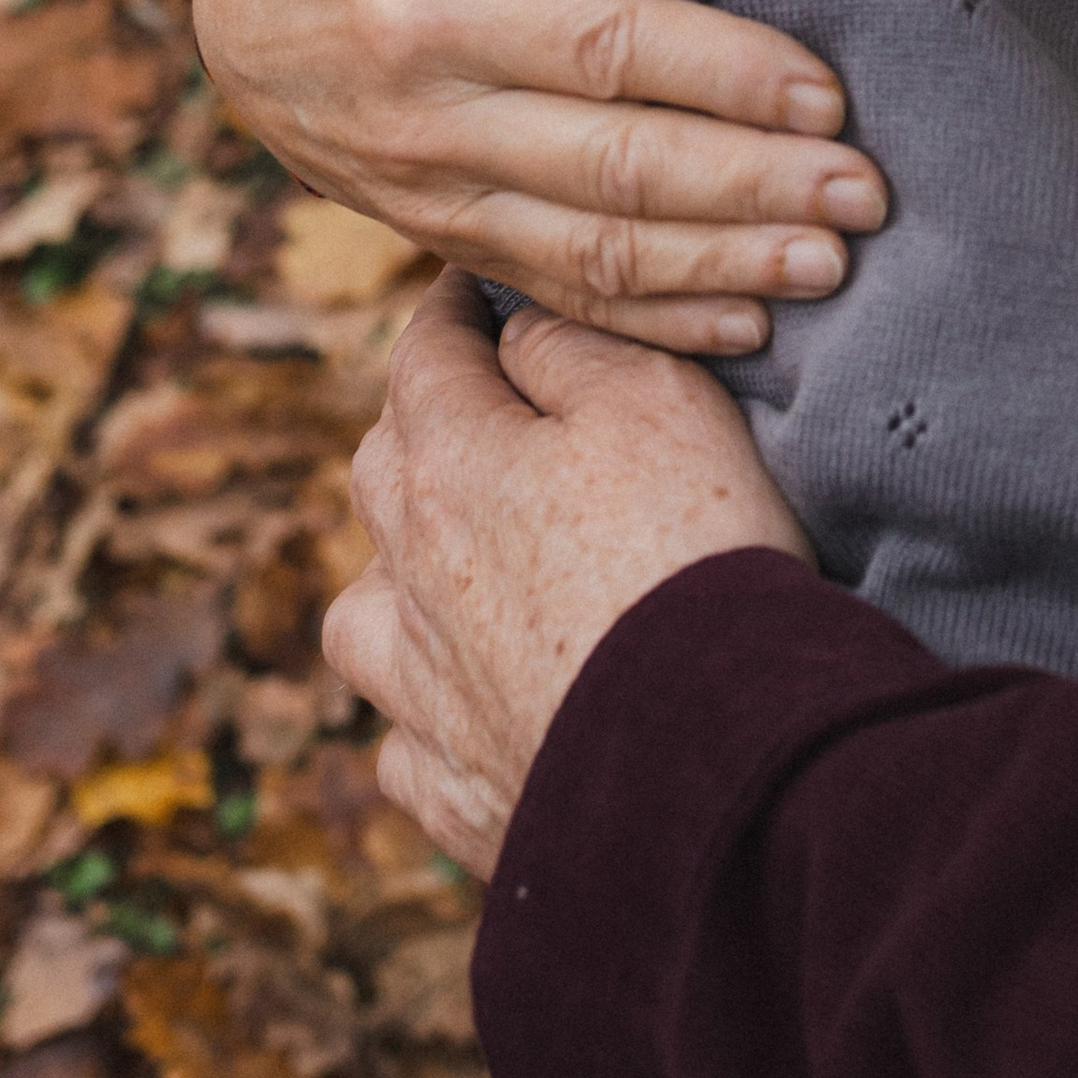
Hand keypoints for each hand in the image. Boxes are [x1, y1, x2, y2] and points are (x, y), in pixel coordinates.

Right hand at [192, 0, 887, 352]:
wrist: (231, 27)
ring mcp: (439, 200)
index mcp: (426, 13)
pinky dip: (658, 323)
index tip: (823, 90)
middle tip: (864, 194)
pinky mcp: (449, 245)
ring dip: (726, 266)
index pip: (601, 47)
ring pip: (599, 250)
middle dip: (754, 187)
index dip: (720, 73)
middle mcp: (433, 123)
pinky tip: (747, 326)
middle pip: (617, 166)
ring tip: (831, 264)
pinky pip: (562, 296)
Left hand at [323, 270, 810, 873]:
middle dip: (422, 426)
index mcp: (448, 466)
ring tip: (452, 570)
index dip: (451, 310)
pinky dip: (430, 715)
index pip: (424, 356)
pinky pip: (406, 742)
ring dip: (396, 576)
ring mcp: (422, 694)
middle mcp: (409, 576)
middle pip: (382, 472)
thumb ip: (571, 346)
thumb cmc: (694, 553)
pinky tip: (474, 707)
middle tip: (477, 407)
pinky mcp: (455, 791)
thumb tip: (513, 331)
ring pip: (365, 612)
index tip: (473, 286)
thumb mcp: (659, 398)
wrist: (712, 755)